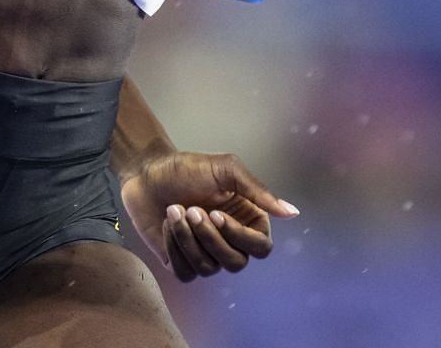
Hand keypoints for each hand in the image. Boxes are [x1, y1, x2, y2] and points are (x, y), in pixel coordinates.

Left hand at [120, 151, 299, 281]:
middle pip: (236, 263)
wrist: (147, 172)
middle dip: (210, 238)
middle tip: (191, 208)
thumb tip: (293, 212)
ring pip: (209, 268)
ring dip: (187, 239)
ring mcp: (205, 253)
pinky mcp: (181, 262)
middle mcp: (230, 240)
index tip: (216, 213)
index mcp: (247, 219)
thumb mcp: (226, 170)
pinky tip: (166, 224)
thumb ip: (258, 191)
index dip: (240, 236)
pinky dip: (174, 248)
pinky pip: (185, 273)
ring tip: (173, 210)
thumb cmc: (188, 167)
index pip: (261, 248)